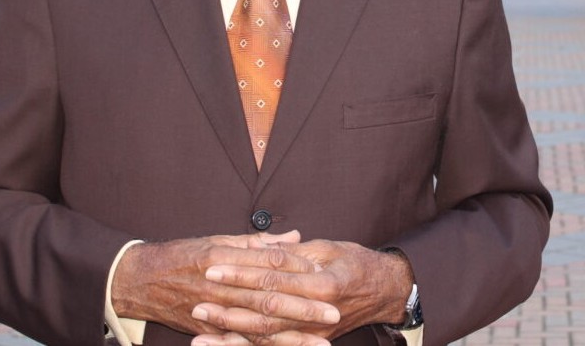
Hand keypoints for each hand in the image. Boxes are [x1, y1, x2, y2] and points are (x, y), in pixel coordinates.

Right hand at [111, 231, 339, 342]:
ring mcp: (211, 310)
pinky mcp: (205, 330)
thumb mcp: (218, 239)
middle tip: (334, 313)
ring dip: (290, 337)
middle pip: (268, 298)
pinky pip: (237, 343)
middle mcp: (219, 284)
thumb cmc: (182, 255)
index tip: (325, 274)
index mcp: (224, 256)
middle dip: (303, 308)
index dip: (299, 269)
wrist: (138, 280)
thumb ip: (257, 241)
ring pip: (257, 327)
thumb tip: (294, 237)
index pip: (269, 263)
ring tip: (320, 343)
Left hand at [192, 239, 412, 343]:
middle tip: (198, 300)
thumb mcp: (329, 249)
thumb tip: (262, 248)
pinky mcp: (311, 341)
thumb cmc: (358, 264)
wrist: (387, 292)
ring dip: (232, 334)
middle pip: (265, 310)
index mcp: (322, 283)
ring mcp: (314, 331)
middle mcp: (317, 312)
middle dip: (229, 306)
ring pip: (267, 336)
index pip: (273, 278)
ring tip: (202, 330)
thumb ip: (294, 252)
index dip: (241, 273)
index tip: (213, 266)